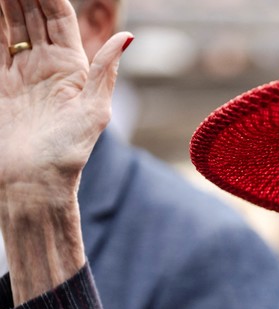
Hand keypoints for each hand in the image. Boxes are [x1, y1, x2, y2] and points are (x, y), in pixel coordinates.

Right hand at [0, 0, 130, 193]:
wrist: (33, 182)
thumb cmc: (68, 153)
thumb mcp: (93, 111)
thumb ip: (104, 71)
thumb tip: (127, 36)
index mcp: (73, 68)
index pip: (58, 18)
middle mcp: (47, 66)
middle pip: (32, 16)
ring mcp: (22, 73)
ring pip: (11, 26)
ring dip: (7, 5)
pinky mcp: (1, 84)